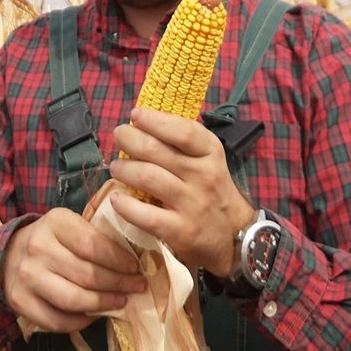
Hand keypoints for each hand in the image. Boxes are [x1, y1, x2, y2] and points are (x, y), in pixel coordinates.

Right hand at [2, 207, 146, 333]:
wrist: (6, 254)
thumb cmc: (50, 240)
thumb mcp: (70, 226)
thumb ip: (95, 237)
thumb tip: (133, 263)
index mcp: (55, 222)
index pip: (94, 245)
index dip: (120, 260)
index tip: (136, 268)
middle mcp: (38, 247)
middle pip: (87, 274)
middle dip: (118, 284)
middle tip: (137, 287)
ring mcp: (27, 276)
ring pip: (74, 300)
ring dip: (103, 304)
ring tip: (121, 302)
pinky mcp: (20, 301)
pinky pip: (56, 320)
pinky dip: (80, 322)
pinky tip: (94, 316)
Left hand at [109, 107, 256, 276]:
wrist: (234, 235)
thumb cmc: (212, 190)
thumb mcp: (208, 161)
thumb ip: (181, 143)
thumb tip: (144, 122)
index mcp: (210, 153)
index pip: (183, 131)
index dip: (155, 120)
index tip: (135, 115)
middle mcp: (203, 176)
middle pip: (156, 150)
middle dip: (129, 139)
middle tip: (119, 137)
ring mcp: (192, 204)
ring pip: (148, 177)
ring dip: (124, 169)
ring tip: (116, 167)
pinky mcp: (181, 231)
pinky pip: (145, 215)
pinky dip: (125, 205)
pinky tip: (117, 199)